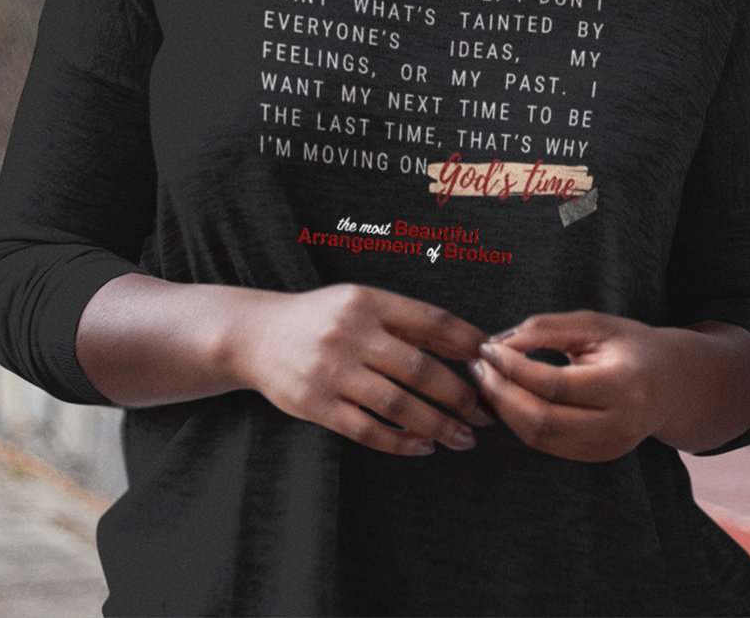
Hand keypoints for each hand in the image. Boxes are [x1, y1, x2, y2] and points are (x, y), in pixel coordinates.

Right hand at [228, 284, 490, 456]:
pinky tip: (422, 448)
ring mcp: (331, 370)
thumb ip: (406, 322)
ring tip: (463, 439)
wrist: (254, 335)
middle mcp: (351, 333)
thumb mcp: (359, 304)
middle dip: (460, 395)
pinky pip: (367, 430)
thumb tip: (466, 343)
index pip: (431, 320)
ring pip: (398, 404)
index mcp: (367, 301)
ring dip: (438, 425)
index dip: (468, 342)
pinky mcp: (315, 404)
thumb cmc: (319, 319)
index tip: (494, 362)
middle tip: (486, 414)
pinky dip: (400, 443)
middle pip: (420, 368)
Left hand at [471, 312, 749, 461]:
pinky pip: (547, 445)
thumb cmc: (631, 345)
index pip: (554, 385)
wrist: (673, 384)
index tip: (486, 347)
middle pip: (542, 421)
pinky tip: (506, 397)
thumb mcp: (595, 324)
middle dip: (500, 393)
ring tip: (486, 379)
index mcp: (625, 384)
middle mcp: (619, 425)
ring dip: (504, 410)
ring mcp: (608, 448)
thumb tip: (499, 343)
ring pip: (539, 439)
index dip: (513, 367)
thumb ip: (547, 329)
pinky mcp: (596, 457)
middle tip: (477, 366)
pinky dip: (520, 422)